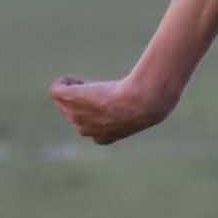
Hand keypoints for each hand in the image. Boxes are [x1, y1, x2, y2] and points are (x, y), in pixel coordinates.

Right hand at [50, 72, 176, 145]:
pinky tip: (73, 79)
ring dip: (73, 91)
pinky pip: (55, 90)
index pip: (90, 127)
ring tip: (84, 84)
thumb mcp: (152, 110)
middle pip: (75, 113)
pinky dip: (62, 83)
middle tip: (96, 89)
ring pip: (64, 102)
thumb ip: (151, 105)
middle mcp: (86, 130)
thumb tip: (162, 94)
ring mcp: (75, 116)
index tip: (108, 101)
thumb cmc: (149, 105)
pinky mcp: (70, 99)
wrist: (142, 102)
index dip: (97, 111)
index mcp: (103, 139)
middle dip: (82, 99)